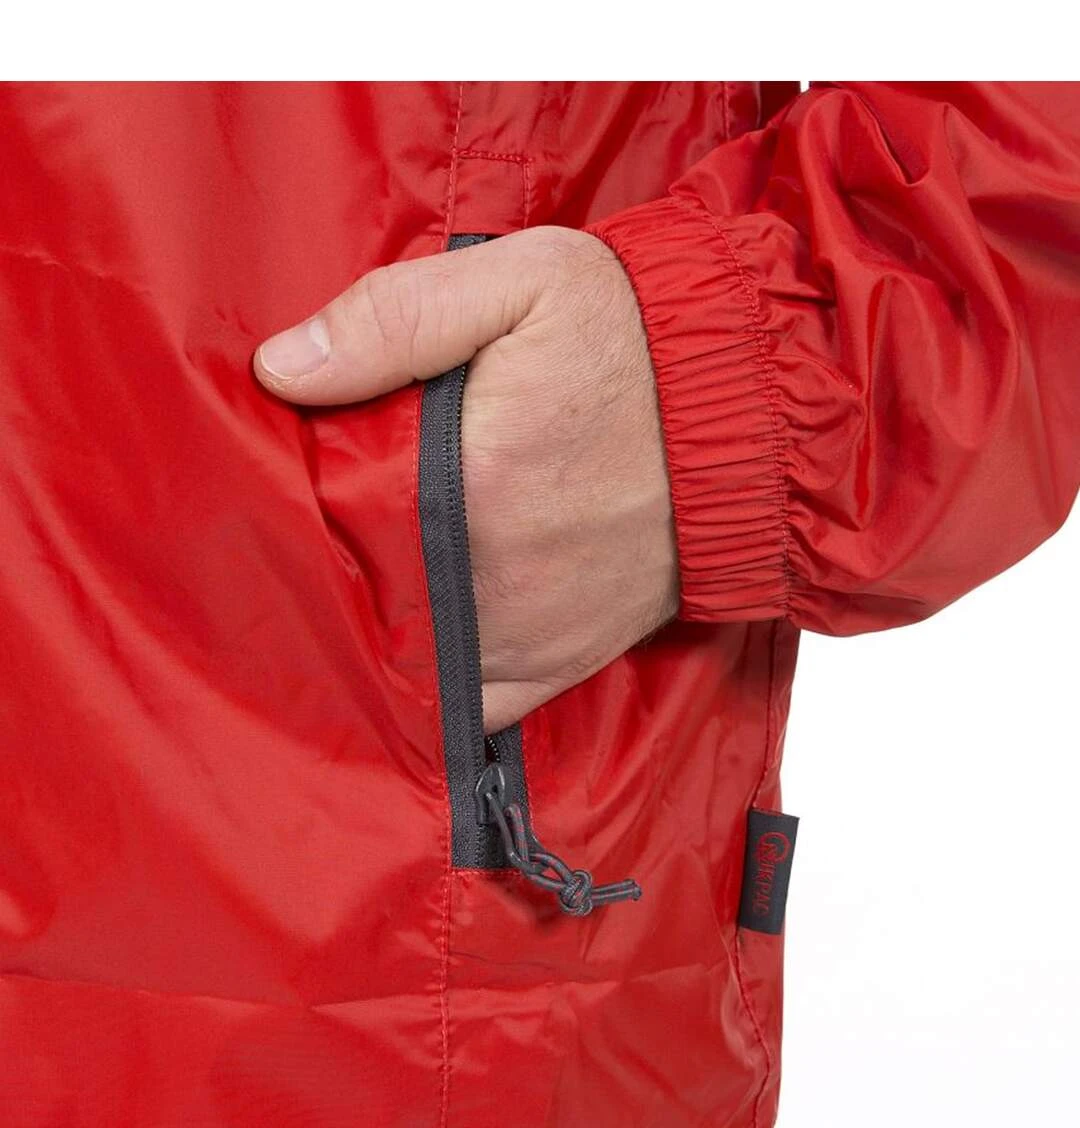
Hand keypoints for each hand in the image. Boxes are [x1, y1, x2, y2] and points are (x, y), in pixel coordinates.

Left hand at [254, 227, 677, 732]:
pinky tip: (403, 650)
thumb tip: (281, 367)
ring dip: (363, 635)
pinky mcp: (556, 665)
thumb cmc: (636, 340)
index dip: (286, 502)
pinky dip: (425, 691)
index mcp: (466, 481)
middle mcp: (489, 580)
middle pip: (354, 597)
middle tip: (292, 542)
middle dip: (316, 572)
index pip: (323, 515)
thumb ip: (395, 318)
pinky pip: (464, 708)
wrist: (749, 414)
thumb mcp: (520, 282)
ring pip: (399, 666)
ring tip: (338, 594)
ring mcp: (523, 635)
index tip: (272, 485)